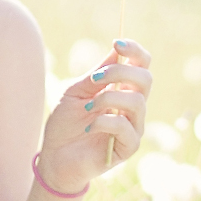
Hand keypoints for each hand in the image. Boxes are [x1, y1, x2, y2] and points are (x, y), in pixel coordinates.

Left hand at [37, 39, 151, 195]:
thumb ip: (96, 74)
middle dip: (121, 71)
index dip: (135, 51)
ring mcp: (133, 126)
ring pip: (137, 101)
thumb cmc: (65, 123)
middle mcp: (132, 106)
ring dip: (108, 98)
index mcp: (121, 88)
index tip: (116, 43)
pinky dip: (105, 121)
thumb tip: (116, 50)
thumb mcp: (76, 91)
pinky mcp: (129, 147)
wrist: (55, 157)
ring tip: (87, 107)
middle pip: (145, 78)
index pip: (141, 64)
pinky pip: (126, 128)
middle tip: (96, 78)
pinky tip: (89, 126)